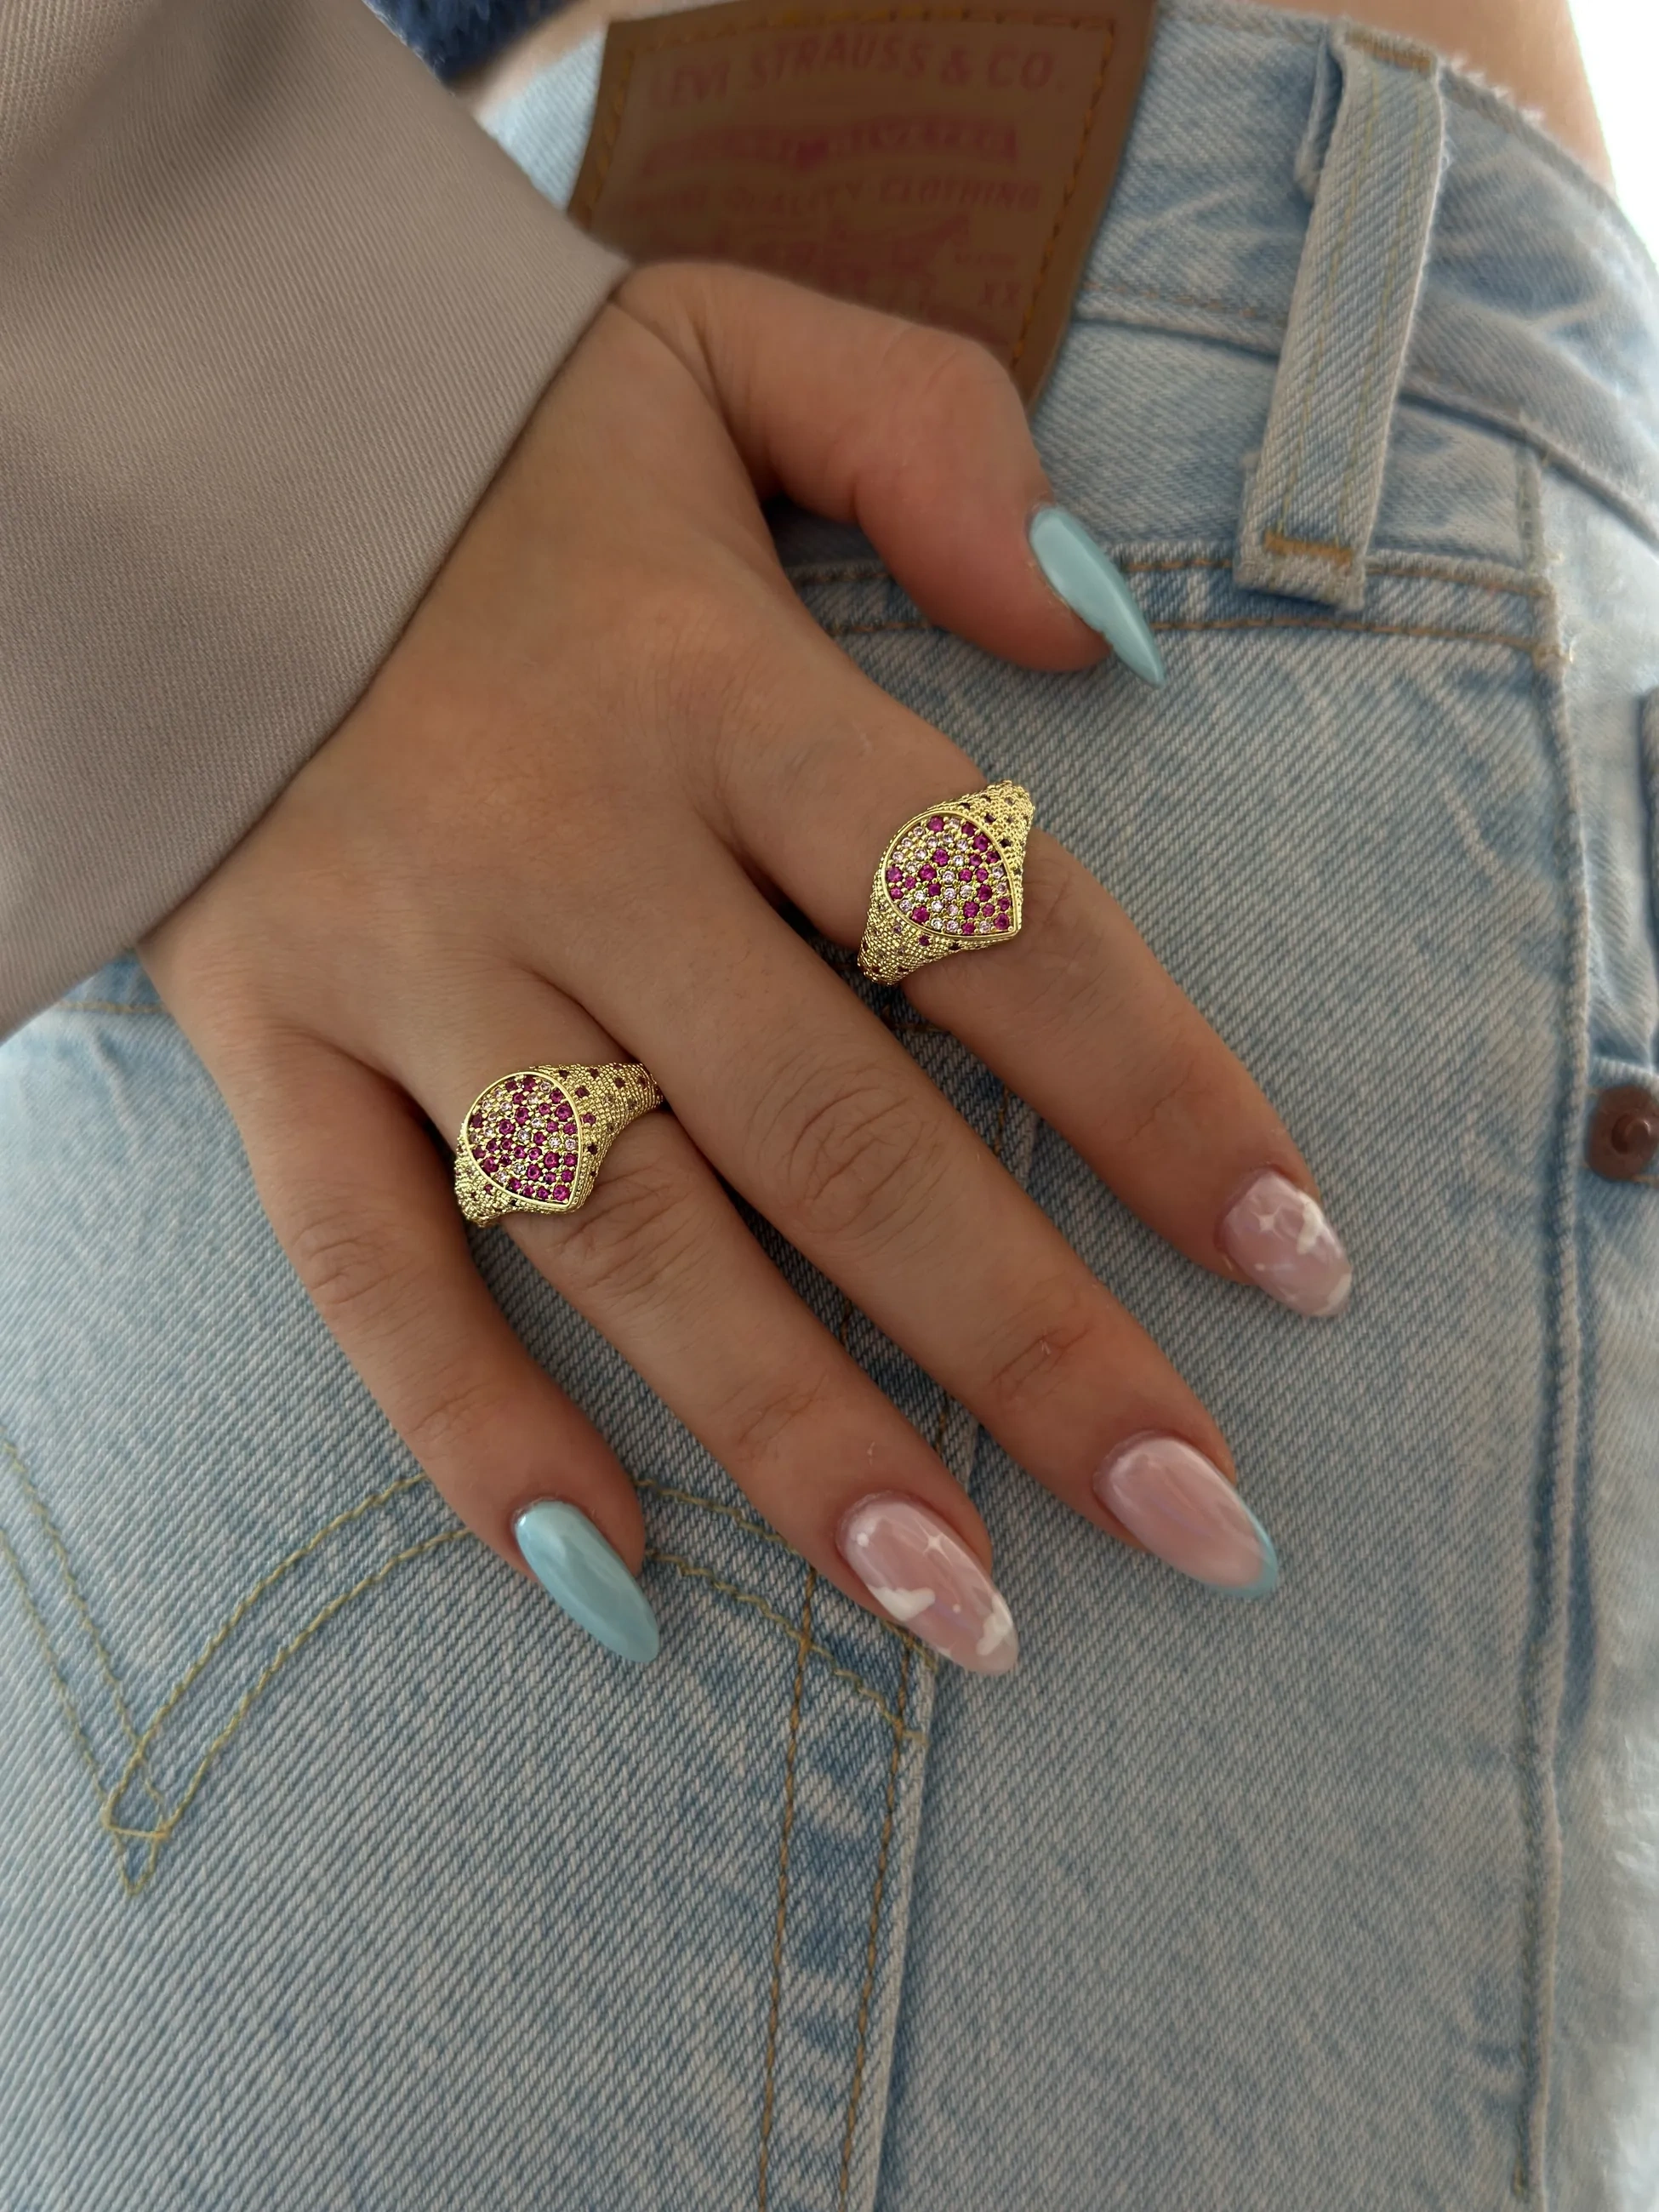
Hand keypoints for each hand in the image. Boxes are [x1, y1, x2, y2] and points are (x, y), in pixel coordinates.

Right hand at [139, 262, 1349, 1670]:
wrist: (170, 459)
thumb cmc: (486, 439)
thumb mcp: (716, 348)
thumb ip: (928, 438)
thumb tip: (1108, 631)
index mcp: (711, 683)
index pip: (986, 914)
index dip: (1158, 1092)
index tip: (1292, 1260)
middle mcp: (569, 845)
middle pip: (835, 1131)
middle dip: (1027, 1341)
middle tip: (1192, 1516)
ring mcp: (406, 962)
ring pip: (624, 1238)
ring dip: (796, 1437)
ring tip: (961, 1610)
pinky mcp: (271, 1044)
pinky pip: (360, 1264)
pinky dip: (465, 1426)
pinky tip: (603, 1579)